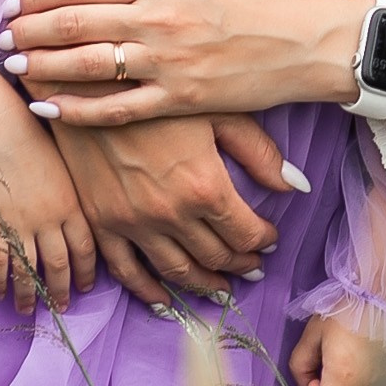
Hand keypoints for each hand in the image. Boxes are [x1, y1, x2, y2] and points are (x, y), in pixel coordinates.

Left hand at [0, 0, 366, 121]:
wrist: (303, 39)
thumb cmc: (251, 0)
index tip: (13, 0)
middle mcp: (157, 16)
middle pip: (73, 22)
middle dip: (28, 28)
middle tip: (1, 33)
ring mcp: (167, 60)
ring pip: (85, 64)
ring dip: (42, 64)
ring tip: (14, 64)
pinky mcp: (180, 99)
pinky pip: (114, 108)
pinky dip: (75, 109)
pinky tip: (48, 108)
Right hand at [0, 111, 96, 317]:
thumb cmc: (34, 139)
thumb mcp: (67, 167)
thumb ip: (72, 196)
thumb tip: (74, 217)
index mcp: (73, 205)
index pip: (87, 249)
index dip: (87, 272)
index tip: (87, 286)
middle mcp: (51, 220)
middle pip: (60, 266)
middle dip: (62, 290)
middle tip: (62, 307)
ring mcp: (22, 225)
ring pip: (30, 271)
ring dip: (30, 295)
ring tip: (28, 309)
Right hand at [51, 112, 290, 304]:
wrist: (89, 85)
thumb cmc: (160, 93)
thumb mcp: (219, 110)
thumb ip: (259, 152)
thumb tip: (296, 186)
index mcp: (205, 187)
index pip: (246, 233)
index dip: (264, 240)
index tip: (270, 238)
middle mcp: (171, 214)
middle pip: (216, 256)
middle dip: (241, 264)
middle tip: (252, 265)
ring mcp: (133, 223)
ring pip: (178, 271)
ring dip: (204, 284)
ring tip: (222, 288)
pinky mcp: (103, 223)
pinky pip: (127, 272)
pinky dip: (148, 292)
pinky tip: (165, 300)